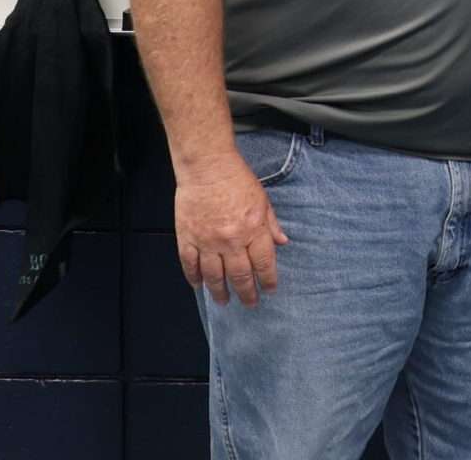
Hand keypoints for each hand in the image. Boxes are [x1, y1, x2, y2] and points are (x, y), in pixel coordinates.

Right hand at [174, 151, 289, 305]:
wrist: (207, 167)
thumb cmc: (237, 180)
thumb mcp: (263, 200)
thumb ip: (271, 224)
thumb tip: (283, 242)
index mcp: (253, 230)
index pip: (264, 263)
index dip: (268, 280)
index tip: (270, 290)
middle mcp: (232, 240)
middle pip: (240, 275)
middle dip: (247, 293)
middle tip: (250, 304)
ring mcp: (207, 242)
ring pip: (214, 276)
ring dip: (220, 291)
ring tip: (224, 301)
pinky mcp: (187, 238)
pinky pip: (190, 265)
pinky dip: (194, 278)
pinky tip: (199, 286)